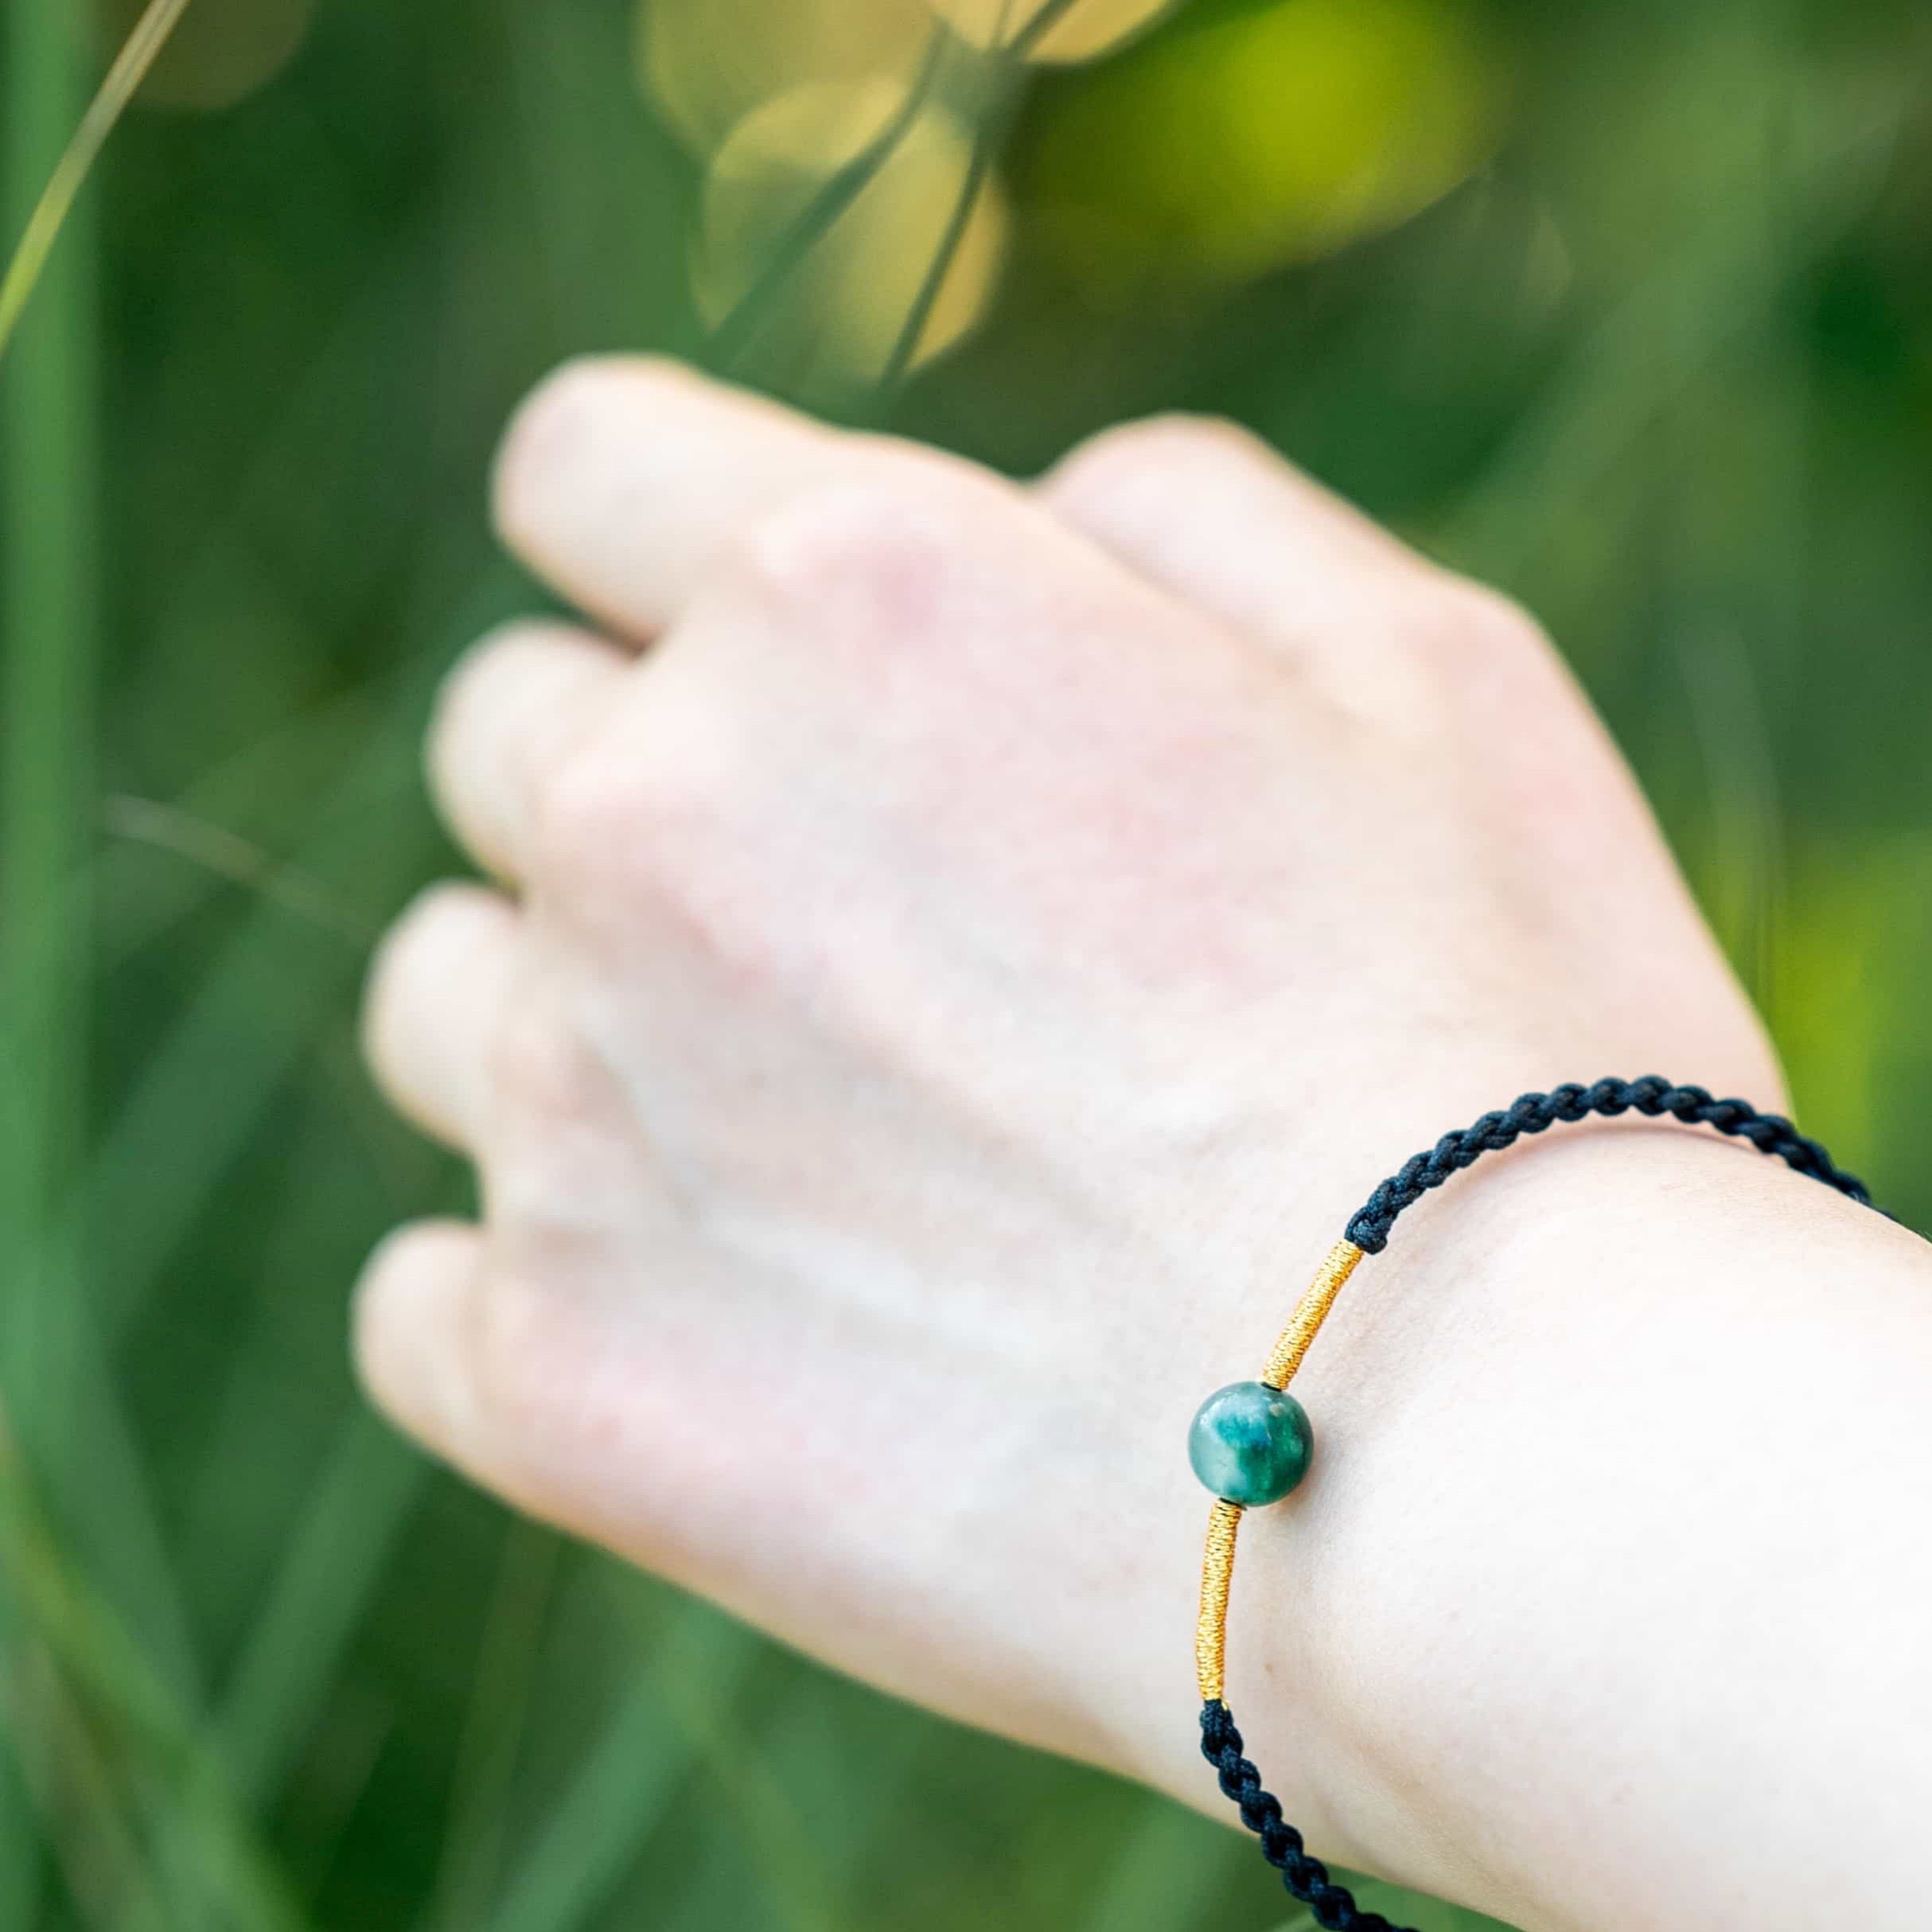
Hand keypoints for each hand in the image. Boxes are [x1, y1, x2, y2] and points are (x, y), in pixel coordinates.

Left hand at [355, 359, 1778, 1806]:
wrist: (1501, 1462)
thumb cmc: (1512, 1044)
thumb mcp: (1438, 667)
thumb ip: (1181, 518)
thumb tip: (1028, 518)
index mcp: (851, 591)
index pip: (588, 469)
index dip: (693, 549)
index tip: (809, 675)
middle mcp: (651, 815)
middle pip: (512, 734)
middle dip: (665, 789)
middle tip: (894, 949)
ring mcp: (573, 1108)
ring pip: (446, 999)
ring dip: (589, 1032)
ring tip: (846, 1160)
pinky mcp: (557, 1381)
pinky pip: (420, 1295)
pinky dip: (562, 1297)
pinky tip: (767, 1339)